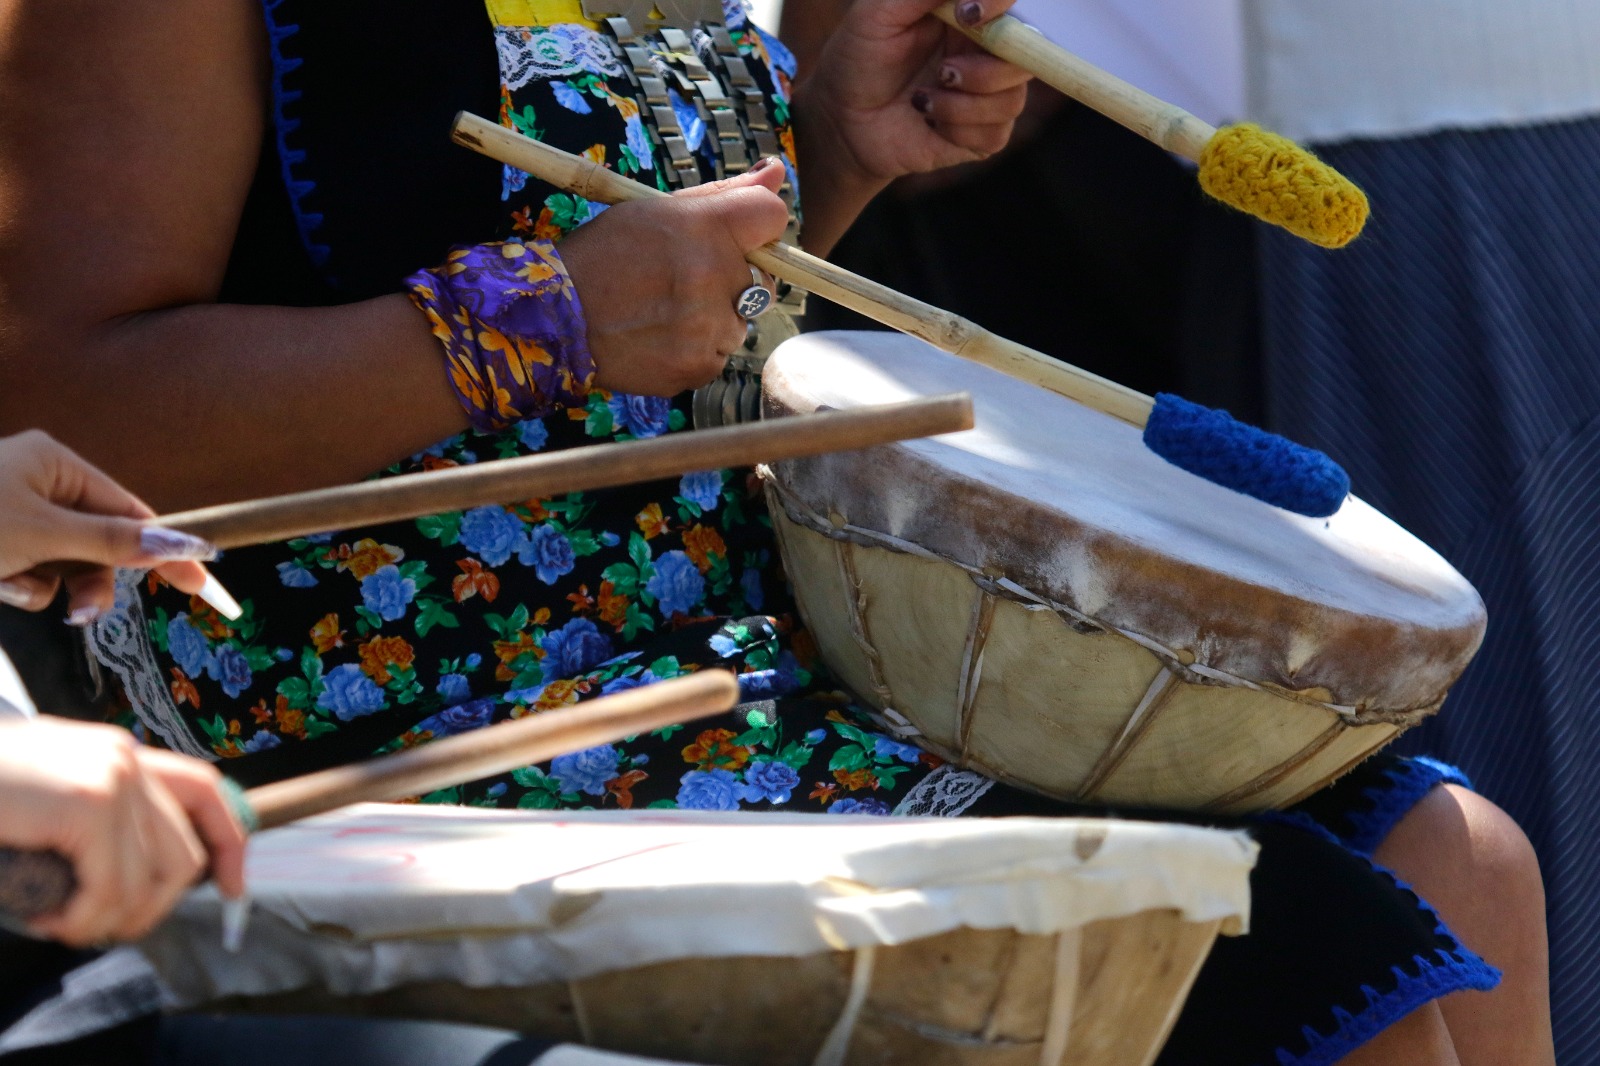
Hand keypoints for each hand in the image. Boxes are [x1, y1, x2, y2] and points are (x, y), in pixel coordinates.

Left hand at [0, 430, 214, 619]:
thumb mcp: (41, 532)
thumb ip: (109, 540)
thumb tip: (176, 544)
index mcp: (55, 463)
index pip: (126, 510)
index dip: (162, 546)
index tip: (197, 580)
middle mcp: (39, 484)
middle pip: (96, 542)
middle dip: (88, 578)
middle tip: (85, 612)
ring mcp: (17, 514)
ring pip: (64, 562)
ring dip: (48, 586)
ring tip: (15, 588)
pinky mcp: (0, 542)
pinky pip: (33, 570)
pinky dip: (18, 584)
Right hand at [0, 717, 247, 946]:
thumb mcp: (49, 802)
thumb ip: (100, 823)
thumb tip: (146, 882)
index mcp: (121, 755)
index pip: (205, 792)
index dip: (229, 844)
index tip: (233, 891)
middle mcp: (127, 759)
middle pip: (183, 855)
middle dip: (152, 908)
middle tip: (101, 927)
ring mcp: (113, 778)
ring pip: (148, 881)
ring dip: (107, 920)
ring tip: (62, 920)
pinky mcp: (89, 804)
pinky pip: (111, 888)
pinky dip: (83, 918)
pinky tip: (48, 917)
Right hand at [557, 161, 789, 396]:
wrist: (555, 320)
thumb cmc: (604, 257)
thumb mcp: (655, 211)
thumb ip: (723, 194)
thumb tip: (776, 171)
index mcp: (704, 229)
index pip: (771, 215)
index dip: (757, 224)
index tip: (735, 235)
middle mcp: (716, 278)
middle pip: (764, 277)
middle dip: (733, 278)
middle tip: (681, 279)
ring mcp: (710, 330)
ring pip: (741, 321)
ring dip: (714, 316)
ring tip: (661, 311)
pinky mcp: (700, 368)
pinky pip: (718, 354)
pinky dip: (697, 348)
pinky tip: (659, 336)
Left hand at [796, 0, 1031, 184]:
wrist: (840, 120)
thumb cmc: (857, 59)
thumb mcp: (879, 13)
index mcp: (969, 17)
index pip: (1011, 4)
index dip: (1000, 5)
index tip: (968, 14)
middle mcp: (985, 53)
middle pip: (1026, 55)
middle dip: (985, 68)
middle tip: (944, 72)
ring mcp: (987, 95)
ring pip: (1012, 98)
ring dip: (962, 103)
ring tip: (922, 100)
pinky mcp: (982, 135)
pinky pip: (995, 133)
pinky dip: (957, 129)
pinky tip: (928, 121)